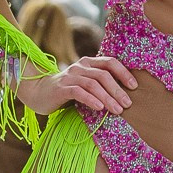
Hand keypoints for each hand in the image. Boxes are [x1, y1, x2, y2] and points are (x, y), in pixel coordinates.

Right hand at [14, 56, 137, 117]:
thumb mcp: (84, 83)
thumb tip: (123, 94)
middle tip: (127, 104)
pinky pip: (79, 92)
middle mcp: (80, 66)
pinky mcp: (61, 88)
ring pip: (93, 84)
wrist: (38, 92)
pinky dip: (91, 100)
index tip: (134, 86)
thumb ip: (98, 84)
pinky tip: (99, 108)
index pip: (110, 62)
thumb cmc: (66, 90)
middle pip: (104, 75)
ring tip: (117, 110)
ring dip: (107, 97)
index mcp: (88, 62)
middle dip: (118, 90)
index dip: (124, 73)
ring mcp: (70, 76)